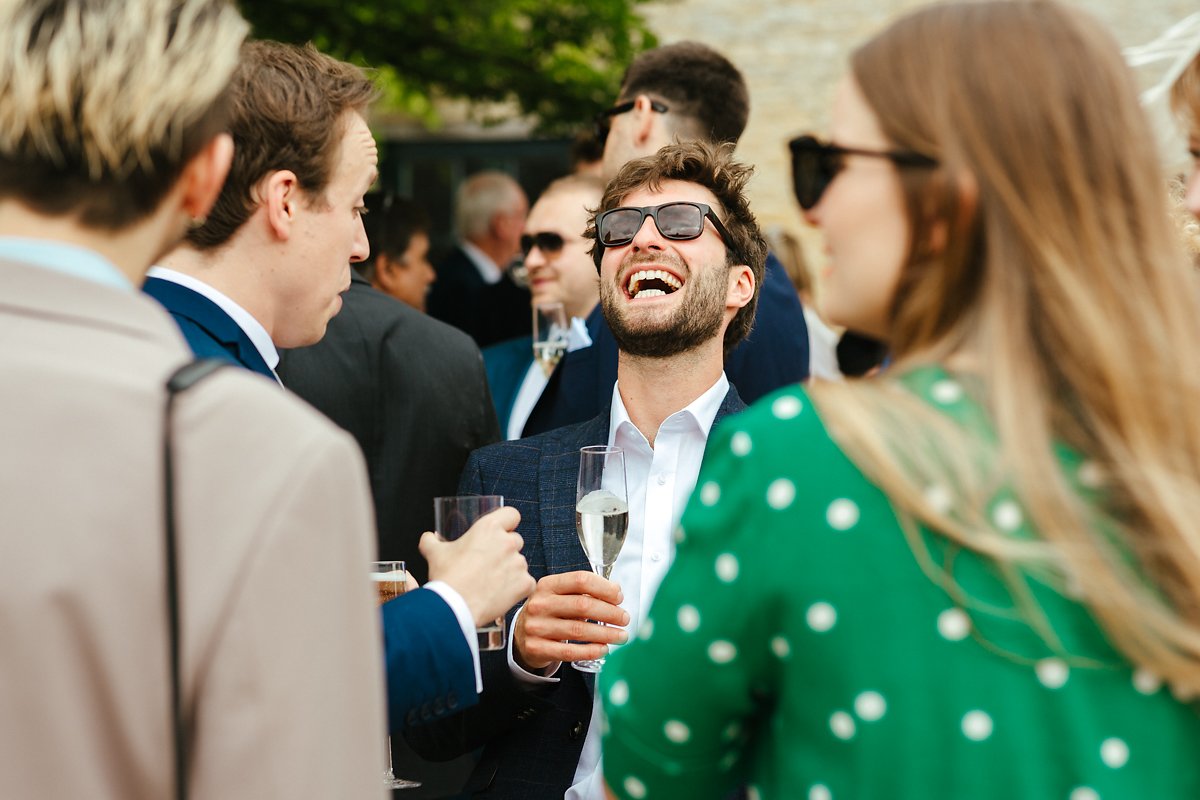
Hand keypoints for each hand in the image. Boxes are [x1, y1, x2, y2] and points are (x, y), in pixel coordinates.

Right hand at [420, 506, 533, 626]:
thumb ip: (431, 540)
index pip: (512, 514)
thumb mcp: (434, 553)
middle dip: (505, 551)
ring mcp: (519, 563)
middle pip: (515, 541)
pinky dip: (518, 589)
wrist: (454, 607)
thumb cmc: (446, 577)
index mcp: (489, 528)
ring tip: (492, 582)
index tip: (501, 531)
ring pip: (520, 563)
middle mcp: (508, 542)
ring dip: (511, 570)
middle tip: (490, 563)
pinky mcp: (525, 583)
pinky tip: (502, 594)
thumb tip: (428, 537)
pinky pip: (527, 583)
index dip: (507, 522)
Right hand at [513, 571, 629, 671]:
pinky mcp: (537, 648)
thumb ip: (584, 591)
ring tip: (620, 636)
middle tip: (624, 619)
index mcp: (548, 585)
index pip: (580, 580)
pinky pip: (569, 651)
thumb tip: (616, 590)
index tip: (619, 597)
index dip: (604, 588)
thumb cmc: (548, 612)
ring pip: (579, 630)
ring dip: (606, 634)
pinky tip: (603, 649)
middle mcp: (540, 604)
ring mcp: (536, 627)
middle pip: (583, 605)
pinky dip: (590, 651)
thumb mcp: (559, 595)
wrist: (521, 635)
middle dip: (610, 613)